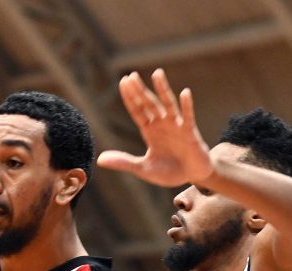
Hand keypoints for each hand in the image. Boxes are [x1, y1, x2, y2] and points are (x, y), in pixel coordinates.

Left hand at [97, 69, 213, 187]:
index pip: (137, 111)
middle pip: (149, 104)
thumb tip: (99, 160)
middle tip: (132, 76)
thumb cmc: (169, 172)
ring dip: (162, 89)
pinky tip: (185, 93)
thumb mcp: (143, 169)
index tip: (123, 82)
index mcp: (150, 131)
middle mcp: (162, 125)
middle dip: (140, 91)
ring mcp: (177, 126)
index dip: (130, 98)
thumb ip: (124, 162)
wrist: (192, 177)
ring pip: (168, 104)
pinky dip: (187, 106)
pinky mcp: (190, 133)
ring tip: (157, 73)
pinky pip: (188, 117)